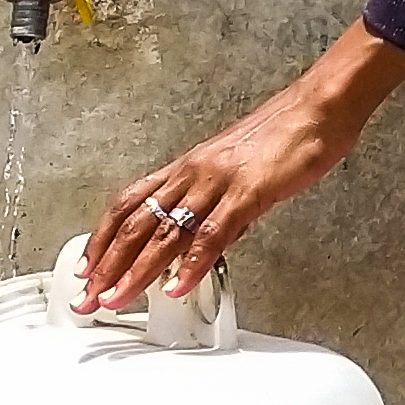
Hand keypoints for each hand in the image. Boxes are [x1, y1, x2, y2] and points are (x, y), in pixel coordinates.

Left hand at [77, 26, 404, 306]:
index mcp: (187, 167)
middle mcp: (192, 173)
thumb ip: (217, 204)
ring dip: (136, 271)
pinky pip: (212, 233)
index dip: (102, 239)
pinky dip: (192, 264)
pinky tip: (179, 286)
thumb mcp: (236, 169)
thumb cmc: (284, 132)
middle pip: (136, 224)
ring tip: (118, 299)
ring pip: (164, 232)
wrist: (318, 105)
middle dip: (107, 266)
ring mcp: (217, 182)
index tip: (87, 268)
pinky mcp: (247, 192)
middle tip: (86, 298)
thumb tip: (207, 239)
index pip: (129, 205)